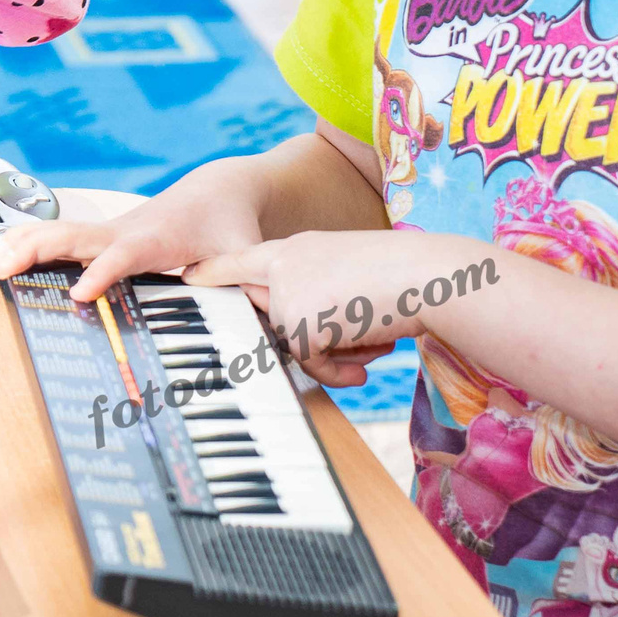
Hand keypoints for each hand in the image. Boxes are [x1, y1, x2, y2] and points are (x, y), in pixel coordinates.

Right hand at [0, 161, 268, 304]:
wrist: (220, 190)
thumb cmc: (230, 226)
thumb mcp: (245, 253)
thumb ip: (247, 284)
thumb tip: (257, 317)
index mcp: (159, 239)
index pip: (125, 256)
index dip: (102, 273)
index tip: (80, 294)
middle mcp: (127, 231)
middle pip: (76, 238)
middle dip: (39, 250)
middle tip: (5, 266)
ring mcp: (110, 231)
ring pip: (61, 233)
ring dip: (25, 244)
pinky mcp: (103, 236)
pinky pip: (61, 237)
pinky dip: (29, 242)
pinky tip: (1, 254)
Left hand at [188, 231, 455, 387]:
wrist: (430, 277)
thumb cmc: (405, 279)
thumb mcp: (351, 280)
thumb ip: (318, 301)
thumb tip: (301, 346)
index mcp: (297, 247)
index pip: (242, 260)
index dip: (213, 272)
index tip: (187, 278)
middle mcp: (284, 264)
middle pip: (266, 313)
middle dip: (306, 340)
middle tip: (341, 341)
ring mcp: (287, 291)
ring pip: (291, 342)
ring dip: (331, 353)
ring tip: (371, 339)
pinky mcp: (296, 321)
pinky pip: (306, 361)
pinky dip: (335, 368)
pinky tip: (364, 362)